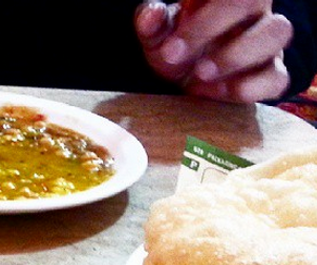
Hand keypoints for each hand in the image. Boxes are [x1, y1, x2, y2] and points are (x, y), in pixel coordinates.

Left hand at [135, 0, 293, 102]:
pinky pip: (277, 78)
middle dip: (212, 29)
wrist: (187, 83)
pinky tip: (215, 93)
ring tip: (199, 76)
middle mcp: (254, 13)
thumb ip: (152, 24)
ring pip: (277, 32)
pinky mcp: (272, 76)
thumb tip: (150, 15)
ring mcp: (267, 43)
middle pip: (255, 0)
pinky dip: (247, 88)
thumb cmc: (177, 50)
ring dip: (235, 56)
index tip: (171, 45)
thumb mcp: (158, 38)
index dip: (204, 16)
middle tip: (177, 57)